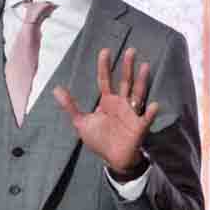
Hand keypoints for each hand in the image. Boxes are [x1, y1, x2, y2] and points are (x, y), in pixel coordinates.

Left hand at [54, 47, 157, 176]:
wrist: (113, 159)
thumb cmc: (99, 139)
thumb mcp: (81, 122)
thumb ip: (70, 106)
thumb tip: (56, 89)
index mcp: (107, 102)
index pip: (105, 80)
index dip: (104, 67)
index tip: (105, 51)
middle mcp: (121, 103)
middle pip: (124, 81)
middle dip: (127, 66)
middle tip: (131, 50)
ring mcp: (131, 113)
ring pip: (138, 93)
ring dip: (142, 80)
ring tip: (146, 65)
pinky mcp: (139, 126)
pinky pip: (146, 118)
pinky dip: (150, 112)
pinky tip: (153, 104)